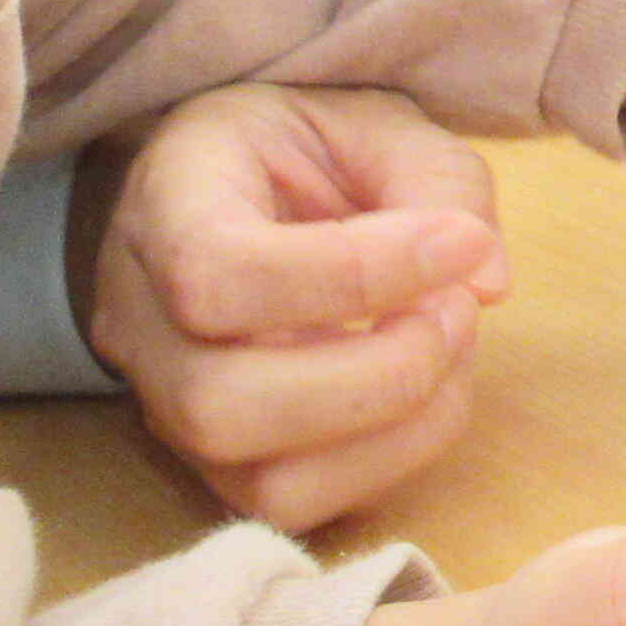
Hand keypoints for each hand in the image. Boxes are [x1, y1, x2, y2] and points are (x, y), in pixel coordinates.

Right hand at [81, 83, 507, 531]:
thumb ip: (437, 180)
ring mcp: (166, 406)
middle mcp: (139, 318)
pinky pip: (295, 505)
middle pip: (223, 404)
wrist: (237, 190)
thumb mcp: (373, 120)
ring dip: (393, 428)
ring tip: (452, 345)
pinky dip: (389, 460)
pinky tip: (430, 389)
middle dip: (379, 374)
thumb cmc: (302, 150)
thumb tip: (486, 282)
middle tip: (459, 308)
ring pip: (258, 482)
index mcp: (166, 201)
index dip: (353, 274)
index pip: (217, 271)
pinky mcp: (216, 463)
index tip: (458, 242)